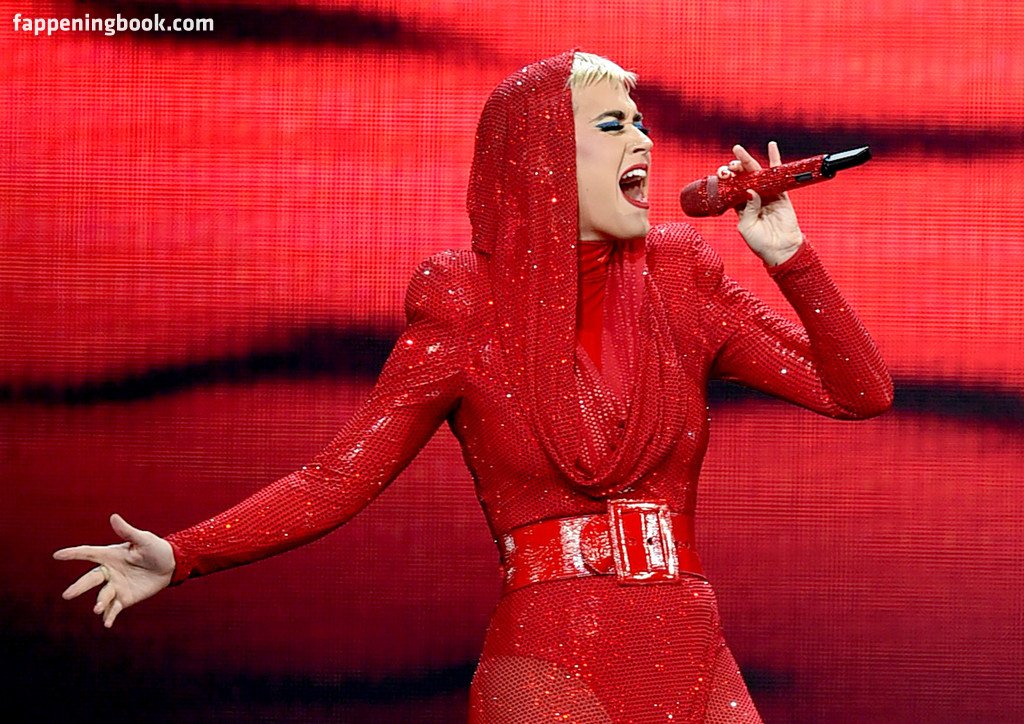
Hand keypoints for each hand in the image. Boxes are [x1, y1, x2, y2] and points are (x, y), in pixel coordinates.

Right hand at [53, 513, 174, 627]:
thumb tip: (113, 517)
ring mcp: (115, 586)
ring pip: (102, 596)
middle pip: (91, 579)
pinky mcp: (124, 598)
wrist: (170, 566)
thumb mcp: (143, 539)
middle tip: (67, 595)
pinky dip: (109, 616)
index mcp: (110, 555)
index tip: (57, 555)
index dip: (73, 554)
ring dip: (99, 603)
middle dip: (79, 587)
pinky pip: (113, 608)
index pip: (88, 553)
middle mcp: (109, 571)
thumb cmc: (155, 548)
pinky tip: (107, 624)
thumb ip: (127, 531)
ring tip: (97, 609)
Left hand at [717, 141, 803, 265]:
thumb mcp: (746, 227)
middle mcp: (753, 198)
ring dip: (748, 162)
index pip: (732, 188)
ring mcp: (767, 194)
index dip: (727, 180)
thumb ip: (746, 209)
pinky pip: (778, 174)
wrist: (780, 250)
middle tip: (730, 163)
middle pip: (743, 178)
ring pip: (757, 174)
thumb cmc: (760, 242)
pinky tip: (772, 146)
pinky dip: (775, 160)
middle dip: (736, 168)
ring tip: (739, 151)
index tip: (722, 173)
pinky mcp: (781, 194)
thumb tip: (751, 191)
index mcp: (741, 206)